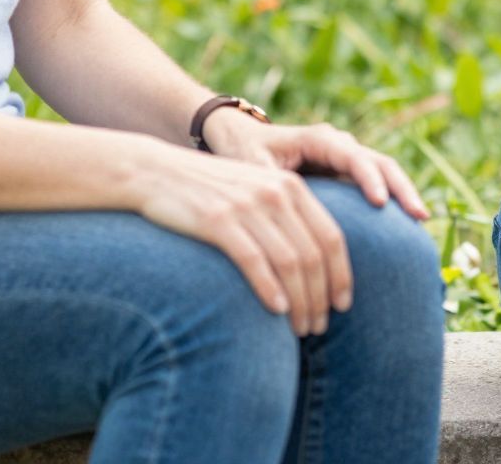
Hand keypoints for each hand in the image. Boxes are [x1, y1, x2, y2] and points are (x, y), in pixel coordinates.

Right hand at [126, 139, 358, 337]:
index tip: (343, 305)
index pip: (331, 237)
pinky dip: (269, 288)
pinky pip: (253, 259)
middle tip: (318, 327)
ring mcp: (247, 206)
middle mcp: (276, 193)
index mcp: (291, 186)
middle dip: (321, 297)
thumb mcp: (256, 192)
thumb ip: (285, 217)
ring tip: (300, 329)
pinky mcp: (218, 219)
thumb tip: (312, 267)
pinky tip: (276, 311)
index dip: (341, 275)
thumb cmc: (211, 192)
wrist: (157, 171)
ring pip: (289, 261)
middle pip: (313, 254)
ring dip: (299, 301)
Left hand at [204, 109, 428, 221]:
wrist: (241, 140)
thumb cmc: (244, 153)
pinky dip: (394, 201)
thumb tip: (270, 209)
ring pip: (385, 172)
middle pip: (379, 162)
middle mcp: (339, 146)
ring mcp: (347, 160)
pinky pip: (378, 185)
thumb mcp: (251, 164)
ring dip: (404, 194)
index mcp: (318, 139)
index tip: (379, 202)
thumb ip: (265, 181)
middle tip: (417, 214)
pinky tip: (408, 225)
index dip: (368, 178)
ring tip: (421, 219)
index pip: (351, 156)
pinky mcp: (347, 176)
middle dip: (400, 187)